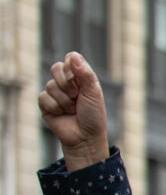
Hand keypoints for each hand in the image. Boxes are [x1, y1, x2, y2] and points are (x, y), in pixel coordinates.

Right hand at [39, 52, 108, 169]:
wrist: (85, 138)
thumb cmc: (93, 116)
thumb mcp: (93, 93)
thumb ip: (85, 74)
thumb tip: (72, 56)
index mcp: (81, 78)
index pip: (71, 59)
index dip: (72, 67)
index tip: (78, 80)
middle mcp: (67, 83)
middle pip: (56, 67)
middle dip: (66, 83)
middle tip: (76, 96)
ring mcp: (55, 92)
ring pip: (50, 85)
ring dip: (64, 100)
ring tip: (72, 110)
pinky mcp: (45, 104)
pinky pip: (43, 97)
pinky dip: (55, 107)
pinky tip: (62, 114)